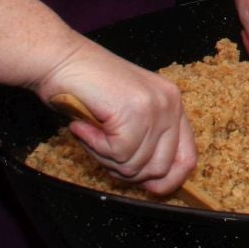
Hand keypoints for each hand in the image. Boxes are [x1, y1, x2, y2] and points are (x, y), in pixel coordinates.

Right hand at [37, 41, 196, 195]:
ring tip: (91, 131)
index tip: (147, 188)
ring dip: (106, 157)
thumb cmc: (85, 87)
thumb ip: (144, 142)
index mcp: (173, 104)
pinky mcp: (135, 111)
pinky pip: (118, 154)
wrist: (60, 59)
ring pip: (136, 165)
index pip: (187, 158)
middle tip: (103, 149)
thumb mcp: (127, 114)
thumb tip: (153, 184)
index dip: (167, 181)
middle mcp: (170, 103)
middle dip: (127, 171)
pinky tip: (84, 126)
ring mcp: (155, 106)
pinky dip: (95, 147)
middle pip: (161, 168)